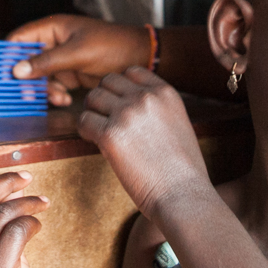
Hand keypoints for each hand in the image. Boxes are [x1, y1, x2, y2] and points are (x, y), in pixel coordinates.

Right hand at [8, 15, 150, 106]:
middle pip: (27, 61)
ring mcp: (62, 59)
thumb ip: (47, 61)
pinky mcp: (71, 74)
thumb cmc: (113, 45)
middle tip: (27, 95)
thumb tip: (17, 70)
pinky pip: (54, 86)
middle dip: (27, 79)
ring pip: (40, 77)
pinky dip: (56, 94)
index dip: (8, 56)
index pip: (19, 39)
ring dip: (44, 90)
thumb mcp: (77, 53)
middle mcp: (54, 42)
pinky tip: (66, 100)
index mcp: (53, 28)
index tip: (4, 75)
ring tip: (57, 98)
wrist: (141, 58)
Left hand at [78, 69, 209, 220]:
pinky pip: (83, 121)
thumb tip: (131, 105)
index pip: (132, 72)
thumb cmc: (182, 169)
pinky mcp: (110, 135)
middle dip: (104, 98)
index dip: (121, 87)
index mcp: (165, 93)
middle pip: (108, 82)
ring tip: (99, 131)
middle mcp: (145, 98)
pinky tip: (94, 141)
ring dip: (92, 112)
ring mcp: (127, 114)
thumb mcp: (178, 124)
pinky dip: (85, 130)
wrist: (183, 196)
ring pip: (93, 98)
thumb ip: (157, 108)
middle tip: (104, 118)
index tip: (120, 104)